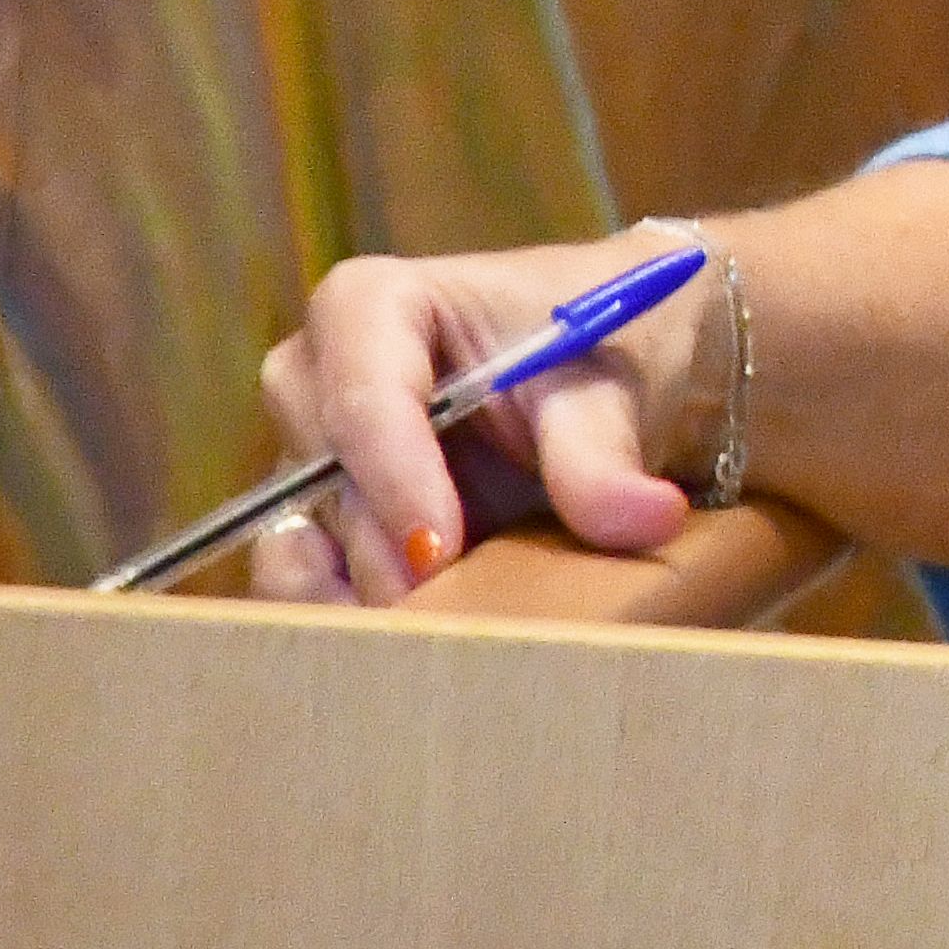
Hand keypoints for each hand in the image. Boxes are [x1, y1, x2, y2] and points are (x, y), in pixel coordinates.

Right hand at [246, 229, 714, 605]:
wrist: (612, 370)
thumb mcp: (609, 389)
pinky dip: (346, 613)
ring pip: (302, 539)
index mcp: (372, 305)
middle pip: (325, 478)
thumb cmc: (599, 348)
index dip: (396, 478)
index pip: (361, 395)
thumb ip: (604, 455)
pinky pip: (303, 577)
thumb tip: (646, 519)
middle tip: (452, 610)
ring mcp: (308, 452)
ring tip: (432, 635)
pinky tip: (404, 644)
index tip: (441, 549)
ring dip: (361, 592)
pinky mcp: (319, 517)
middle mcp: (316, 375)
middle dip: (385, 547)